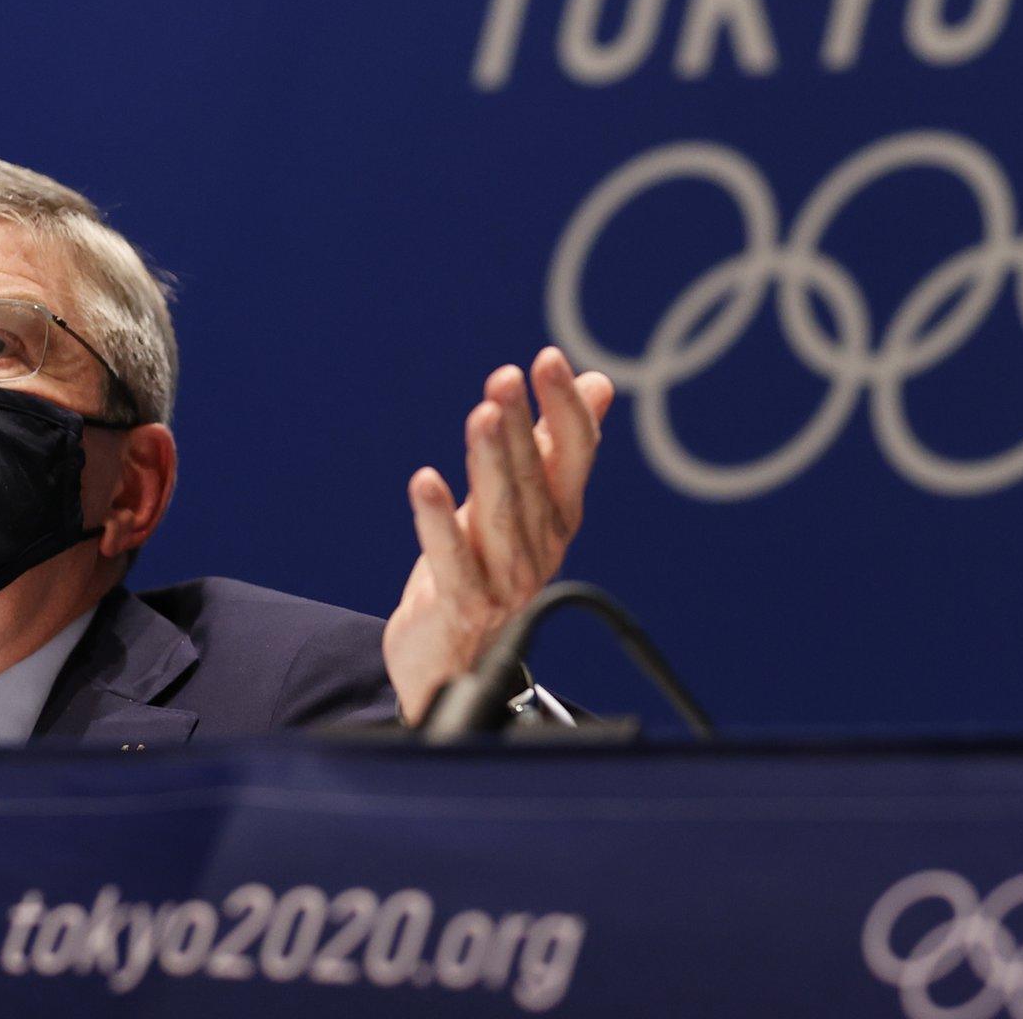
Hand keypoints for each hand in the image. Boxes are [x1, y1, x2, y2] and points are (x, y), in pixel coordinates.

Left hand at [383, 346, 614, 724]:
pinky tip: (424, 481)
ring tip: (482, 415)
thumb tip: (598, 382)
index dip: (565, 409)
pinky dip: (438, 520)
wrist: (454, 662)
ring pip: (500, 514)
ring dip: (490, 463)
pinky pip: (451, 560)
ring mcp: (506, 580)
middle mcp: (541, 546)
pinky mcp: (464, 607)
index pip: (575, 455)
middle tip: (506, 378)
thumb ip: (555, 445)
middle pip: (534, 478)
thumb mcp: (522, 503)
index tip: (549, 359)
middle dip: (522, 426)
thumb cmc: (486, 569)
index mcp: (560, 515)